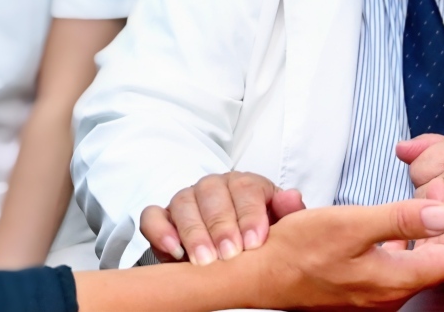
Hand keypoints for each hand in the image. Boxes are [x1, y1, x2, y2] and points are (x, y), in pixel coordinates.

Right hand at [140, 171, 304, 264]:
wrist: (232, 246)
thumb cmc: (256, 233)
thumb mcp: (278, 224)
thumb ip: (288, 212)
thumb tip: (291, 197)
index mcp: (244, 184)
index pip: (246, 188)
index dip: (250, 214)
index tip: (255, 242)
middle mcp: (213, 186)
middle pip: (213, 195)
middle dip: (222, 226)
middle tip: (229, 254)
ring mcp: (186, 199)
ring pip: (183, 203)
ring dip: (194, 233)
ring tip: (204, 261)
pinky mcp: (162, 216)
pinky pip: (152, 216)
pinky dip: (159, 231)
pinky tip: (173, 251)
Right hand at [253, 178, 443, 309]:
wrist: (261, 274)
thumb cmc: (299, 250)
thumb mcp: (352, 224)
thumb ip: (400, 220)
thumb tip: (443, 215)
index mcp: (395, 282)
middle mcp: (390, 295)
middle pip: (440, 261)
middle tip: (435, 189)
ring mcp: (376, 294)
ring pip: (419, 263)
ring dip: (426, 230)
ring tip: (419, 199)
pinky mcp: (362, 288)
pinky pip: (398, 266)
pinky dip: (406, 241)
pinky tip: (392, 224)